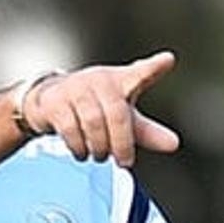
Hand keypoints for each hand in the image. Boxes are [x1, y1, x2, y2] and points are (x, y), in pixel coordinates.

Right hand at [21, 52, 180, 166]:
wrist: (49, 102)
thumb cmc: (94, 108)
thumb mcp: (123, 118)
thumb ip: (147, 132)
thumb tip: (174, 145)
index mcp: (121, 81)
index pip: (141, 73)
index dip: (153, 68)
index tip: (167, 61)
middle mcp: (99, 80)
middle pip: (117, 114)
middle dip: (122, 143)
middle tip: (122, 161)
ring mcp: (76, 88)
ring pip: (93, 123)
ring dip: (99, 147)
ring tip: (99, 156)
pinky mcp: (55, 101)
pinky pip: (70, 128)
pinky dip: (79, 146)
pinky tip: (82, 152)